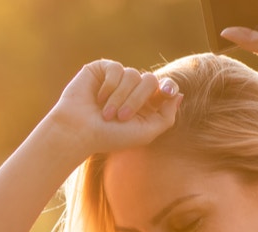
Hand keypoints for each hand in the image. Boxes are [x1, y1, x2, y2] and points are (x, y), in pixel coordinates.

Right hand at [45, 59, 182, 155]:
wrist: (78, 132)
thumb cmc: (110, 137)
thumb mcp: (146, 133)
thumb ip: (166, 116)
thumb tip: (178, 94)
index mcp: (145, 104)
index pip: (165, 87)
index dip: (169, 87)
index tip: (166, 92)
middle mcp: (132, 89)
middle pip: (150, 81)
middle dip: (137, 99)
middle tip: (122, 117)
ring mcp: (117, 78)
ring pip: (133, 74)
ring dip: (120, 97)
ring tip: (107, 114)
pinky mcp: (102, 69)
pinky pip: (116, 68)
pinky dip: (109, 86)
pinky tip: (97, 98)